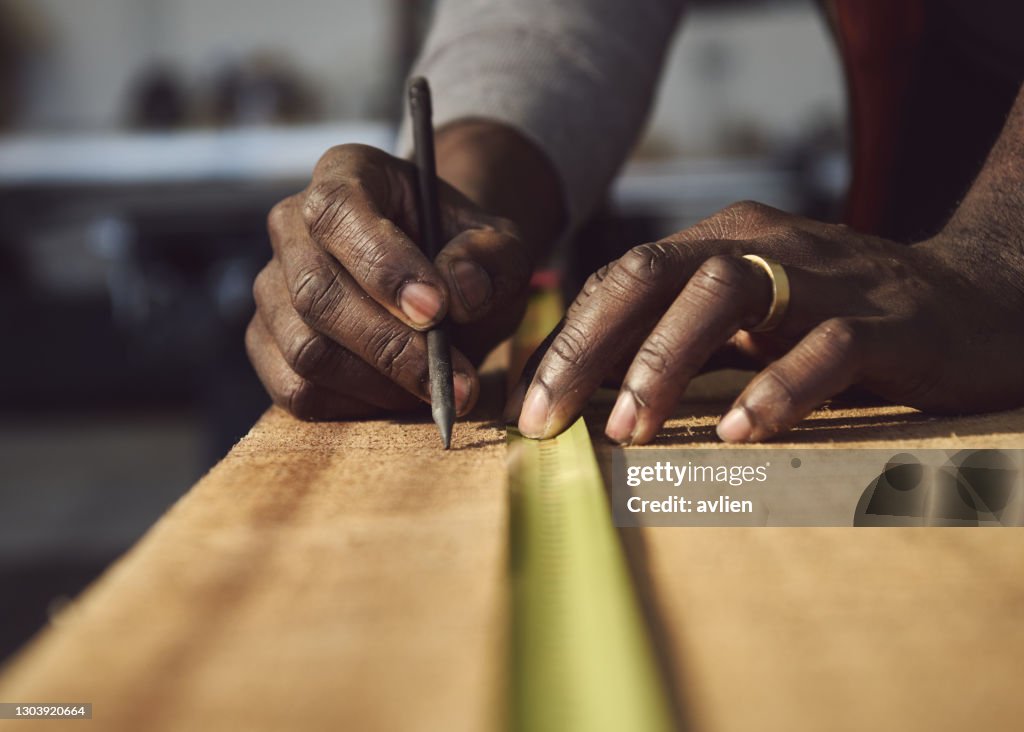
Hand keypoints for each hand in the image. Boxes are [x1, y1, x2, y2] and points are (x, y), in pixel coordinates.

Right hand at [247, 143, 532, 418]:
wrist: (444, 288)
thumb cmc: (466, 257)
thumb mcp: (501, 247)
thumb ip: (491, 259)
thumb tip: (459, 293)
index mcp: (346, 175)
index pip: (338, 212)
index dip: (382, 265)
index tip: (436, 310)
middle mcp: (292, 224)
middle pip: (316, 292)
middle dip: (389, 344)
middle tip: (453, 376)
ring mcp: (272, 287)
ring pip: (306, 349)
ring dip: (379, 382)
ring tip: (436, 385)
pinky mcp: (268, 343)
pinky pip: (297, 390)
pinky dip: (354, 406)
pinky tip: (399, 395)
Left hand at [512, 200, 1023, 442]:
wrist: (975, 299)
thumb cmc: (839, 318)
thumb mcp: (749, 320)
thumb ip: (678, 341)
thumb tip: (582, 391)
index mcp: (722, 241)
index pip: (622, 279)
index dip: (566, 340)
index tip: (528, 407)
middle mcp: (763, 244)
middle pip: (653, 273)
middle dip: (589, 347)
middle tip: (549, 420)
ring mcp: (827, 276)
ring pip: (727, 294)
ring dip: (666, 362)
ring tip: (631, 430)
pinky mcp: (888, 319)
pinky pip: (825, 345)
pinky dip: (777, 388)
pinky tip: (738, 433)